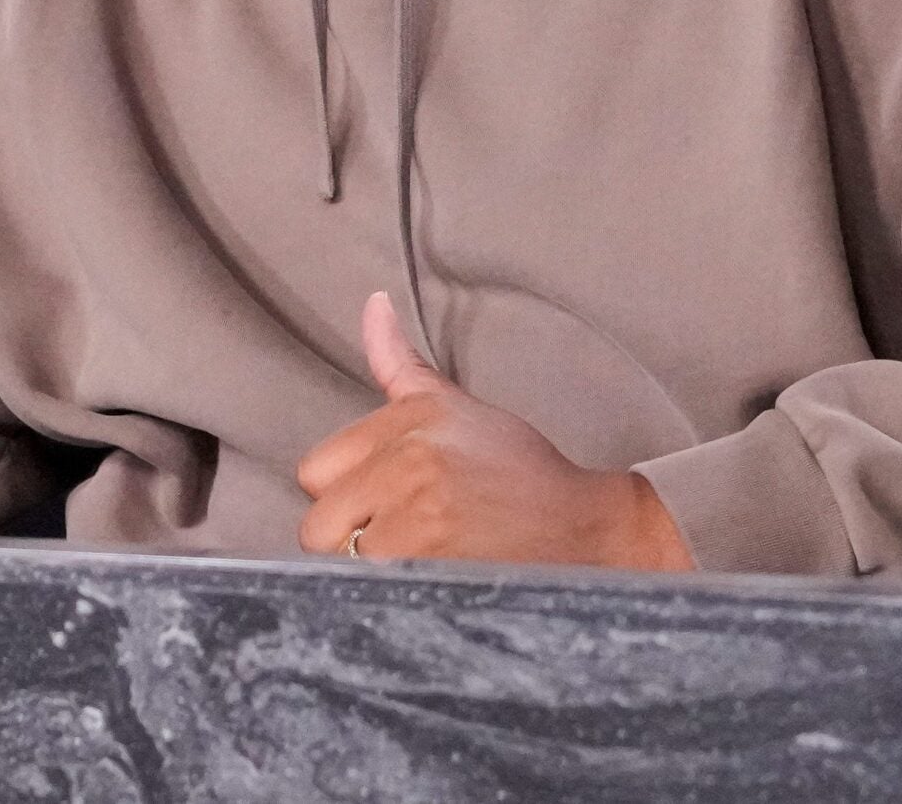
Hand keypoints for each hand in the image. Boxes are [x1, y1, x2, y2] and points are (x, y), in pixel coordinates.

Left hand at [296, 292, 695, 570]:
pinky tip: (429, 584)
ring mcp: (422, 514)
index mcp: (409, 418)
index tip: (385, 503)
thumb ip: (399, 363)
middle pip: (320, 525)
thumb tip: (371, 304)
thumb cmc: (519, 471)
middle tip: (404, 539)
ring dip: (373, 573)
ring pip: (343, 563)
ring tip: (423, 560)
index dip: (346, 496)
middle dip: (352, 540)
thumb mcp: (456, 405)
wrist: (586, 526)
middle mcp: (411, 459)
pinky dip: (393, 597)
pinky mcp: (435, 565)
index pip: (315, 471)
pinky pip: (373, 592)